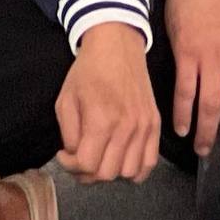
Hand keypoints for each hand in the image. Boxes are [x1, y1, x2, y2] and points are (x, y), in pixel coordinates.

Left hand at [55, 20, 163, 182]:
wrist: (118, 46)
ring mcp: (144, 126)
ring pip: (129, 172)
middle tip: (80, 159)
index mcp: (101, 120)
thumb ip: (69, 135)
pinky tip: (122, 160)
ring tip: (101, 157)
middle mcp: (126, 127)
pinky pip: (150, 162)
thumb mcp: (65, 101)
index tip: (65, 154)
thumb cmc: (88, 71)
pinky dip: (136, 170)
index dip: (70, 166)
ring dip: (111, 171)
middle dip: (87, 172)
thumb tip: (76, 157)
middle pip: (107, 174)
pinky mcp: (155, 124)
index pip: (86, 165)